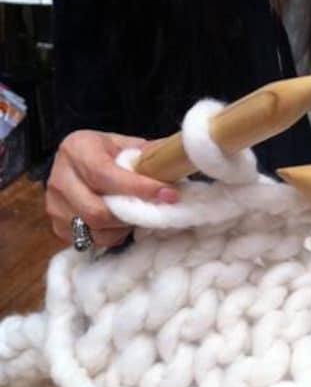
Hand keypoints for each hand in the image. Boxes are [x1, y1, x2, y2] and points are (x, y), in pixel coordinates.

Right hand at [46, 130, 178, 247]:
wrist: (77, 166)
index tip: (168, 194)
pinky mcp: (58, 226)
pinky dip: (113, 236)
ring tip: (135, 214)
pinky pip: (91, 241)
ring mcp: (54, 205)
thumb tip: (179, 161)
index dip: (138, 188)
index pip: (105, 175)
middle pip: (97, 211)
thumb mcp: (125, 146)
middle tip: (154, 209)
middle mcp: (60, 177)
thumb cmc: (106, 154)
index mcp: (76, 149)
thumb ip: (150, 154)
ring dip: (123, 227)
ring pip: (95, 230)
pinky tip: (120, 223)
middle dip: (131, 214)